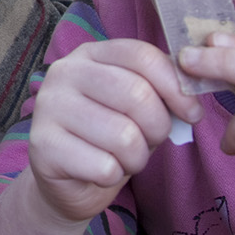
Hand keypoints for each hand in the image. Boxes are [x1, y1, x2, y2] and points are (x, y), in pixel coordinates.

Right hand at [24, 38, 203, 224]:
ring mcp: (48, 107)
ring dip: (136, 157)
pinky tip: (100, 171)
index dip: (176, 86)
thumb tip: (191, 99)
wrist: (68, 180)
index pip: (141, 55)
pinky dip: (114, 176)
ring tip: (124, 158)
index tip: (191, 113)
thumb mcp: (136, 107)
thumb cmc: (109, 137)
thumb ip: (159, 92)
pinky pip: (104, 167)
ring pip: (124, 136)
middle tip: (149, 141)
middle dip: (158, 128)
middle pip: (136, 94)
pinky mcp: (42, 145)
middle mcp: (63, 72)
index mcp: (89, 54)